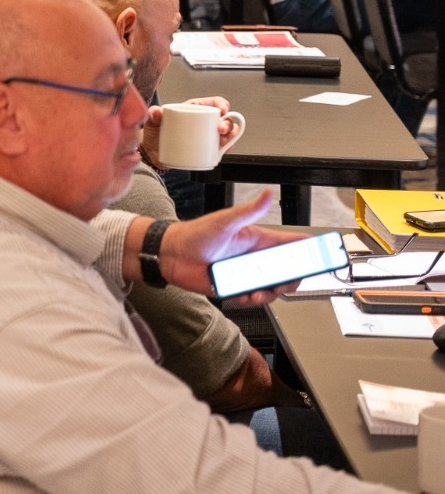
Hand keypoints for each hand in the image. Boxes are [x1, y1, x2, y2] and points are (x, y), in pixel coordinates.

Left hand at [140, 95, 239, 169]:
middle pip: (225, 119)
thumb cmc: (155, 132)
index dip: (222, 104)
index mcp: (195, 109)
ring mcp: (207, 136)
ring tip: (222, 141)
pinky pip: (222, 148)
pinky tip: (223, 150)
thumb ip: (152, 114)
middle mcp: (204, 122)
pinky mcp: (207, 149)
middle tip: (220, 129)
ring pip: (227, 134)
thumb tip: (158, 112)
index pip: (214, 102)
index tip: (222, 110)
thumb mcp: (152, 121)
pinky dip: (226, 149)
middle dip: (228, 123)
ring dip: (230, 137)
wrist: (152, 152)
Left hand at [159, 190, 304, 305]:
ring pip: (272, 287)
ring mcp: (245, 273)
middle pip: (286, 270)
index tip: (322, 254)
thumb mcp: (225, 221)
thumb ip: (248, 211)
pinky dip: (254, 299)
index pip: (290, 244)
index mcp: (256, 239)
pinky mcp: (234, 287)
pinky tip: (246, 296)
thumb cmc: (194, 234)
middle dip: (291, 279)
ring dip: (271, 292)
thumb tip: (267, 194)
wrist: (170, 255)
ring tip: (259, 291)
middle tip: (287, 282)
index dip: (308, 250)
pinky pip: (253, 297)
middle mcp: (253, 257)